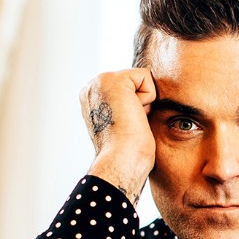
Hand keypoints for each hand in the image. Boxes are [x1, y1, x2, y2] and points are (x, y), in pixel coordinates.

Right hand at [79, 69, 156, 204]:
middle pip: (136, 81)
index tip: (125, 126)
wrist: (121, 161)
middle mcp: (91, 87)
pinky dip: (148, 97)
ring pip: (140, 79)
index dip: (136, 107)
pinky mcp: (113, 80)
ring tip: (130, 120)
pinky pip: (145, 76)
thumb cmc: (127, 152)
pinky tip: (134, 114)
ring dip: (144, 102)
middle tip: (129, 124)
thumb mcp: (122, 124)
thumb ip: (125, 107)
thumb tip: (139, 105)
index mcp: (91, 98)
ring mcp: (98, 82)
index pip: (129, 87)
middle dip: (141, 103)